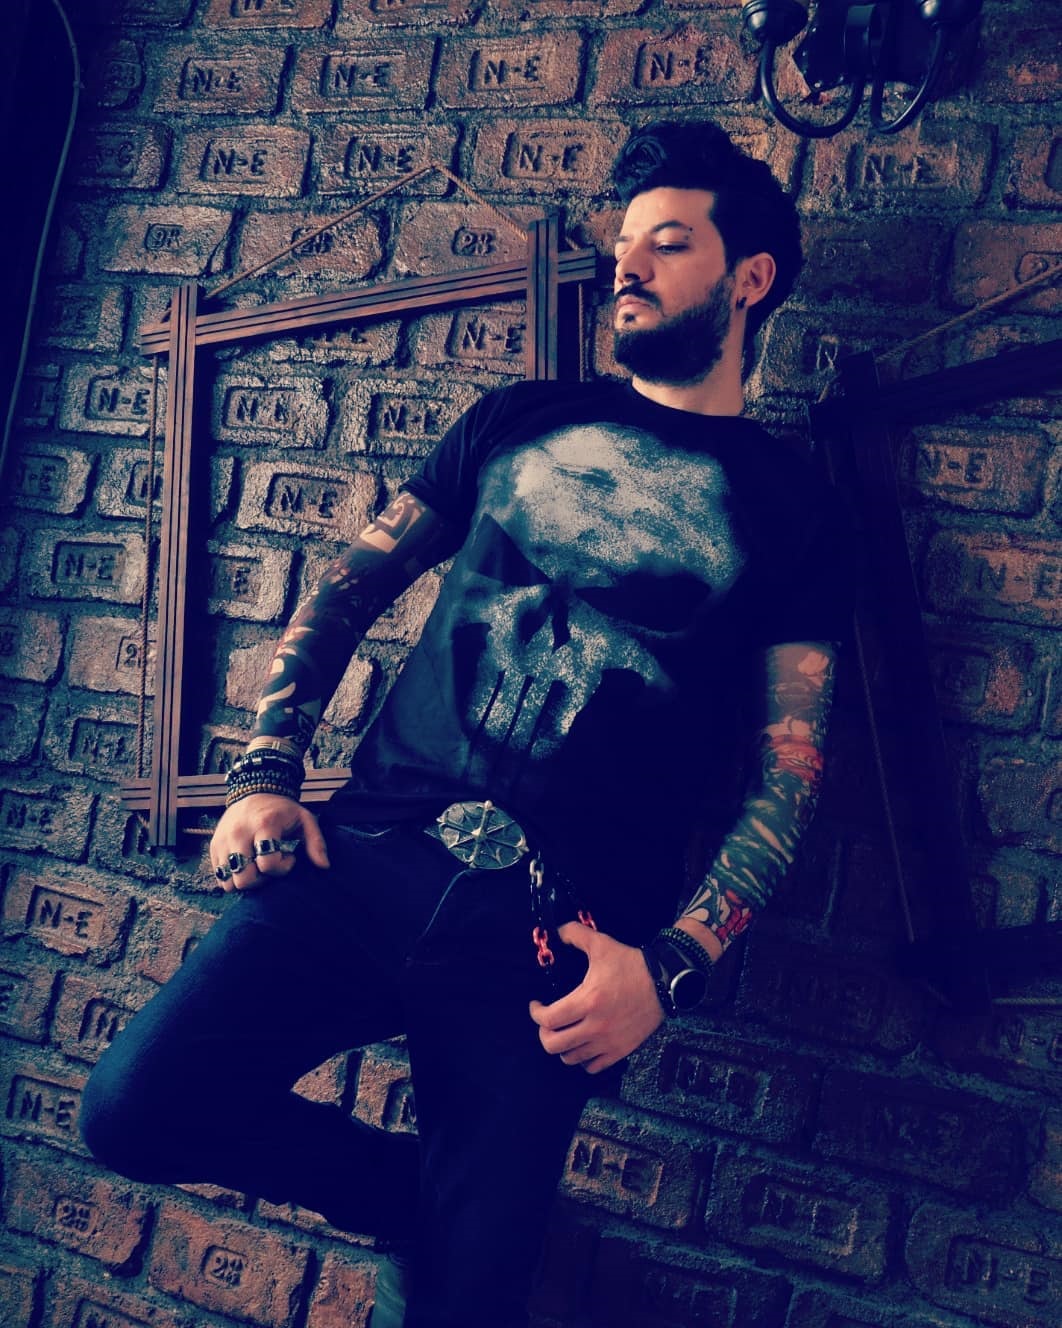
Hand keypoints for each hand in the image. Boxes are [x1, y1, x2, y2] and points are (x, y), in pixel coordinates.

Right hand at [208, 794, 329, 892]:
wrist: (255, 791)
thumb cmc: (283, 810)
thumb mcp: (305, 820)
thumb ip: (316, 842)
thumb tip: (324, 866)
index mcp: (264, 825)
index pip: (268, 863)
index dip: (282, 868)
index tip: (289, 856)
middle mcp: (239, 833)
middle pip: (244, 878)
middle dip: (261, 880)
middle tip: (271, 867)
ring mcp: (223, 841)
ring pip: (228, 882)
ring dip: (246, 881)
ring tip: (257, 866)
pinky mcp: (214, 847)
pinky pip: (219, 877)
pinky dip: (233, 878)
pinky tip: (247, 865)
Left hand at [528, 923, 663, 1074]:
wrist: (665, 982)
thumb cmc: (631, 964)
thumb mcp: (601, 943)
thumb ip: (575, 934)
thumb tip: (557, 931)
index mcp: (588, 1001)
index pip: (549, 1019)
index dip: (535, 1013)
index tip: (536, 1005)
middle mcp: (596, 1026)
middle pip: (554, 1045)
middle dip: (544, 1033)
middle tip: (547, 1022)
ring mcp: (609, 1042)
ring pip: (571, 1058)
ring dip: (562, 1047)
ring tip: (564, 1032)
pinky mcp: (621, 1050)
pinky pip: (593, 1067)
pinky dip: (583, 1059)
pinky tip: (583, 1044)